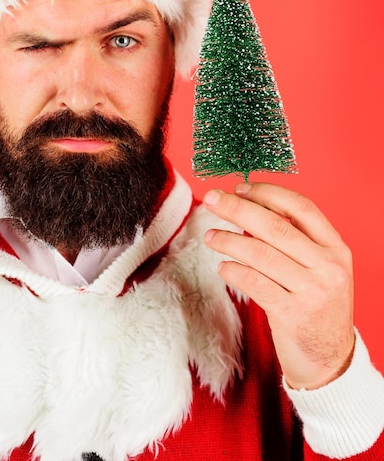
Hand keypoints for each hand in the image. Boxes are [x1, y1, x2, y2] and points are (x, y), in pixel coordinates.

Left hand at [203, 182, 354, 389]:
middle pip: (275, 226)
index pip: (301, 207)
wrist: (330, 360)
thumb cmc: (316, 306)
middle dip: (238, 208)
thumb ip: (295, 240)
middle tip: (213, 199)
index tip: (240, 187)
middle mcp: (328, 266)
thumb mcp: (319, 268)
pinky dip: (233, 271)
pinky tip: (223, 268)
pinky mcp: (292, 314)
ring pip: (260, 253)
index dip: (268, 193)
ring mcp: (312, 291)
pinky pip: (253, 282)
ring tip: (211, 236)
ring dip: (229, 240)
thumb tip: (249, 206)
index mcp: (336, 248)